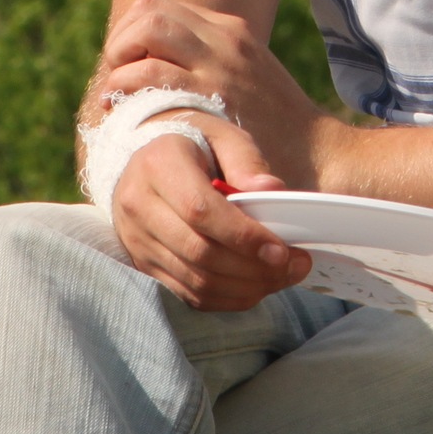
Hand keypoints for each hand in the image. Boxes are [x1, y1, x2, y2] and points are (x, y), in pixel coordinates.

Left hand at [100, 0, 349, 191]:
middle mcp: (224, 39)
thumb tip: (159, 63)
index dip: (131, 33)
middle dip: (120, 43)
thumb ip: (208, 62)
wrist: (319, 157)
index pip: (159, 7)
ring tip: (118, 100)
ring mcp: (217, 68)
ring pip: (144, 37)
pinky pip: (151, 81)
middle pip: (147, 12)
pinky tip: (129, 119)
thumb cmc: (276, 126)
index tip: (127, 66)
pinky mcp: (210, 102)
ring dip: (120, 68)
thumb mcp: (246, 75)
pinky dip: (128, 95)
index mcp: (230, 30)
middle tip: (118, 81)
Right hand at [111, 128, 312, 309]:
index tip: (280, 250)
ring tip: (281, 277)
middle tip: (294, 266)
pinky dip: (227, 297)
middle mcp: (139, 206)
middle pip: (199, 251)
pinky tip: (256, 286)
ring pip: (195, 279)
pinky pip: (189, 293)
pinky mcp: (144, 264)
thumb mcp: (222, 136)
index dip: (242, 236)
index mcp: (158, 165)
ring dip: (245, 287)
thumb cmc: (193, 144)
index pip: (200, 210)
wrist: (146, 158)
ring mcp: (138, 240)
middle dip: (252, 267)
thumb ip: (246, 161)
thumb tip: (274, 191)